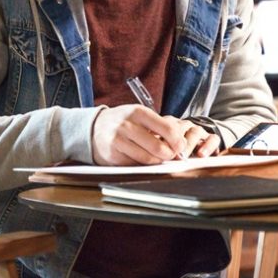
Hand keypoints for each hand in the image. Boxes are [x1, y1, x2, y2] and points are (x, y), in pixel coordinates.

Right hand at [91, 105, 220, 165]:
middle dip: (169, 155)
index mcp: (137, 112)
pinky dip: (143, 164)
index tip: (181, 146)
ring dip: (157, 161)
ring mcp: (118, 141)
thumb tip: (181, 145)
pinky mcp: (113, 155)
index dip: (178, 141)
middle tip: (170, 155)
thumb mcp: (139, 115)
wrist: (96, 127)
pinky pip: (136, 165)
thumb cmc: (124, 121)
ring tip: (157, 156)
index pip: (167, 128)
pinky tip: (142, 157)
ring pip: (148, 159)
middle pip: (159, 147)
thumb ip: (159, 126)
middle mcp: (127, 125)